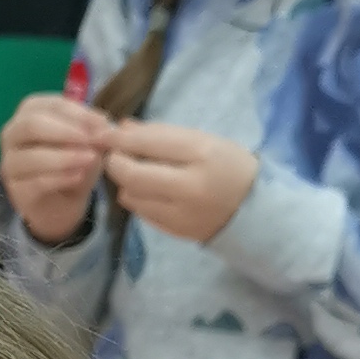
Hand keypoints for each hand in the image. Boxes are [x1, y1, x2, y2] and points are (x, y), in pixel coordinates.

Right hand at [0, 91, 110, 242]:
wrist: (64, 201)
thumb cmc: (73, 161)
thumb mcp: (89, 142)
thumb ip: (94, 132)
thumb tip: (102, 126)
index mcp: (30, 111)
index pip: (52, 105)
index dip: (79, 113)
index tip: (103, 122)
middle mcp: (13, 133)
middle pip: (32, 125)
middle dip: (66, 131)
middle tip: (92, 139)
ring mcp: (10, 163)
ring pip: (33, 156)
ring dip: (65, 156)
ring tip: (90, 159)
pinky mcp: (17, 190)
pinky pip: (37, 182)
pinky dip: (61, 178)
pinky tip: (79, 176)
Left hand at [104, 120, 256, 243]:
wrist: (255, 209)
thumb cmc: (228, 166)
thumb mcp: (203, 141)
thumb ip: (162, 134)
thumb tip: (123, 127)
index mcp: (202, 154)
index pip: (149, 142)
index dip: (120, 137)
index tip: (104, 132)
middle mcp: (189, 186)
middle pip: (132, 174)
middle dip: (115, 162)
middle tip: (113, 154)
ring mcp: (181, 213)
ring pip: (131, 195)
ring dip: (124, 181)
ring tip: (133, 171)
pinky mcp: (175, 231)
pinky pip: (140, 212)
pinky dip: (136, 197)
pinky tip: (146, 190)